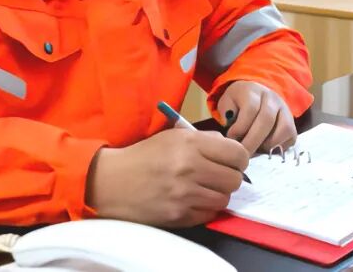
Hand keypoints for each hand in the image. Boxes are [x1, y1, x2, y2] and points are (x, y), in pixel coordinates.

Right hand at [85, 128, 248, 226]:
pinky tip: (193, 200)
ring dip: (217, 194)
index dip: (239, 158)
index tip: (232, 160)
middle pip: (235, 179)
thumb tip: (229, 147)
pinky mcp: (179, 216)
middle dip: (230, 177)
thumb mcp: (173, 136)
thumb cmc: (145, 156)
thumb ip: (204, 139)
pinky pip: (209, 214)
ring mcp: (185, 194)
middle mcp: (190, 168)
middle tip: (218, 175)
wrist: (113, 182)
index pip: (237, 153)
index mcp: (190, 144)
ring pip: (224, 198)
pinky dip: (205, 208)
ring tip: (203, 188)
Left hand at [217, 81, 296, 154]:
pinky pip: (290, 136)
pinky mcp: (292, 122)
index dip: (240, 127)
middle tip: (242, 154)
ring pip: (284, 128)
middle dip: (253, 141)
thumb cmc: (237, 104)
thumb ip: (227, 115)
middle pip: (267, 120)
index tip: (231, 139)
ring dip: (268, 145)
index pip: (250, 108)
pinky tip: (264, 150)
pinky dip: (278, 146)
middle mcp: (272, 97)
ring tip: (255, 151)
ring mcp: (285, 109)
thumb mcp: (226, 104)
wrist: (254, 97)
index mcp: (252, 91)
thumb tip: (233, 134)